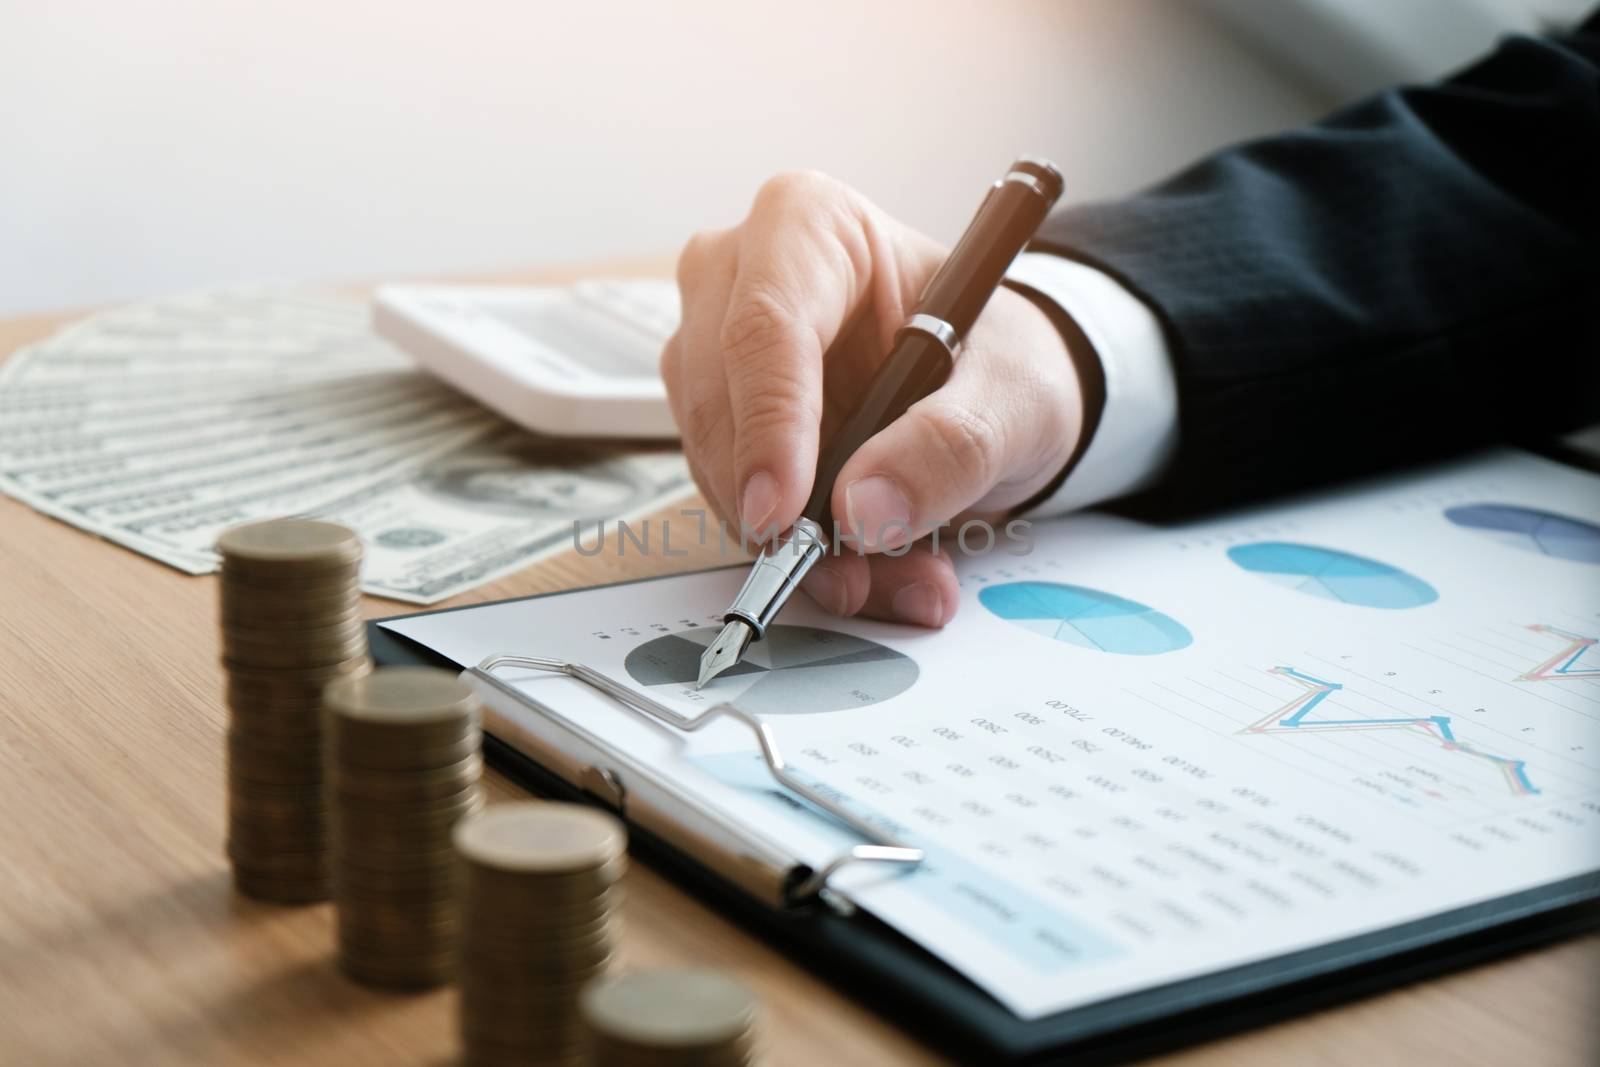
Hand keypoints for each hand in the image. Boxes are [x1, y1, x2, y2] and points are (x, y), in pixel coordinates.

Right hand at [662, 171, 1084, 626]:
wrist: (990, 389)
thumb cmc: (996, 356)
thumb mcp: (1012, 396)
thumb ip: (952, 446)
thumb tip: (865, 511)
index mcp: (811, 223)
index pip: (766, 325)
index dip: (768, 426)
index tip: (784, 515)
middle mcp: (741, 272)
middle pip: (720, 397)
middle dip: (782, 506)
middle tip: (848, 574)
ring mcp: (714, 344)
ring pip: (715, 458)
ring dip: (794, 539)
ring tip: (886, 576)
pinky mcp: (717, 415)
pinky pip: (730, 495)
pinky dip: (794, 546)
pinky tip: (864, 567)